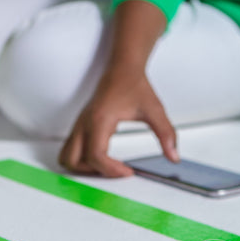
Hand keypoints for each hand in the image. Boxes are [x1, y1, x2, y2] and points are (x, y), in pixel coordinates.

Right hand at [58, 67, 178, 176]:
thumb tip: (173, 155)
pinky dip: (80, 160)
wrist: (123, 68)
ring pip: (67, 156)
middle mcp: (85, 124)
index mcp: (100, 120)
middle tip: (115, 171)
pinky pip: (70, 149)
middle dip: (93, 172)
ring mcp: (79, 125)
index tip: (127, 171)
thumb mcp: (154, 110)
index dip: (110, 170)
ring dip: (82, 168)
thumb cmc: (133, 84)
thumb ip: (166, 134)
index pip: (96, 156)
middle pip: (74, 160)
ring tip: (105, 168)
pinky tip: (100, 158)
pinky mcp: (79, 126)